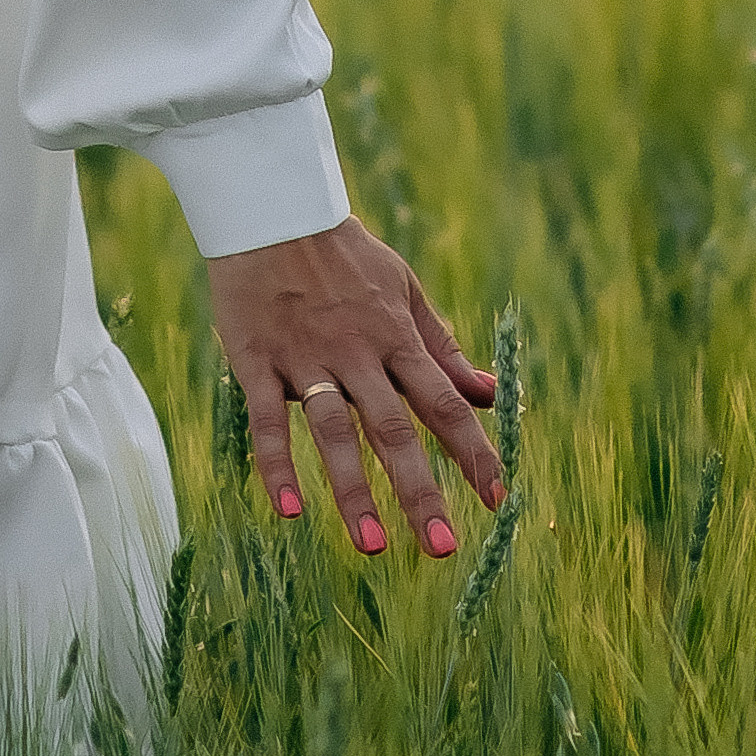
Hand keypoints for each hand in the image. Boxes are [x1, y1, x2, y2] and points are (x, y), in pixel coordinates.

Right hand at [207, 216, 505, 557]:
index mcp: (397, 338)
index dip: (473, 452)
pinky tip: (290, 511)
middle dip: (420, 490)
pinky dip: (277, 466)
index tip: (498, 498)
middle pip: (394, 430)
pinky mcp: (257, 361)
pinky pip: (268, 421)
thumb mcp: (406, 291)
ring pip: (334, 432)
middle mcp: (357, 353)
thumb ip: (445, 348)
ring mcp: (306, 359)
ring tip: (372, 546)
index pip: (445, 403)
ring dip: (353, 491)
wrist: (270, 207)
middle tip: (443, 548)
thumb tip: (494, 393)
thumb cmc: (343, 256)